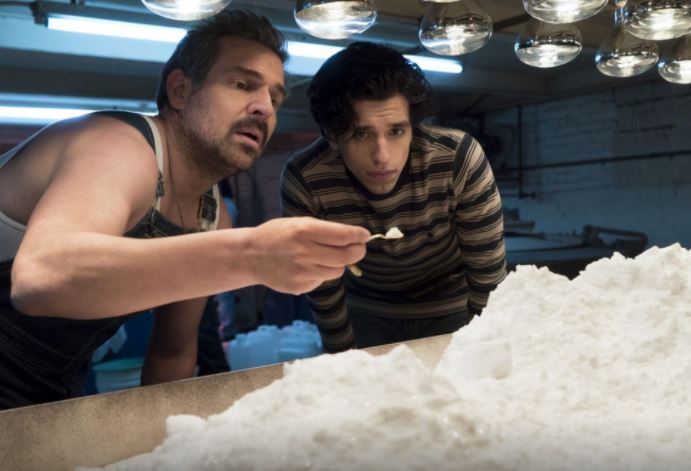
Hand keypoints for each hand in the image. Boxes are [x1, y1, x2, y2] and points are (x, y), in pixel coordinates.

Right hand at [248, 217, 369, 293]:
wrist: (251, 255)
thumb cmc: (279, 235)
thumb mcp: (299, 223)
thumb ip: (325, 230)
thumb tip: (354, 237)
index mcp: (305, 231)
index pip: (344, 235)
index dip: (359, 235)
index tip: (364, 235)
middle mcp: (304, 253)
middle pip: (346, 256)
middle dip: (357, 251)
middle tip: (358, 248)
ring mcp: (301, 272)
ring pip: (337, 271)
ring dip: (338, 264)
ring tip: (325, 256)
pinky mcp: (299, 287)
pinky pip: (322, 280)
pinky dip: (321, 273)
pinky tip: (306, 267)